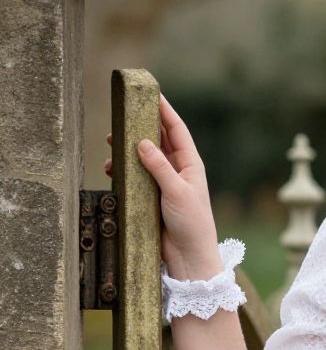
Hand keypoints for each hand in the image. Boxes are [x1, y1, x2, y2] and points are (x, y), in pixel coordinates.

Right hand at [105, 93, 219, 274]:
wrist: (188, 256)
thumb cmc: (191, 223)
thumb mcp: (177, 191)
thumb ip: (160, 167)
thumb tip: (143, 142)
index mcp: (190, 165)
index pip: (176, 130)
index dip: (165, 111)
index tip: (152, 93)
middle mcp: (178, 171)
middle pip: (158, 141)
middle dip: (140, 127)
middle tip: (120, 118)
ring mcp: (165, 183)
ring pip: (144, 158)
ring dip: (128, 150)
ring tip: (110, 144)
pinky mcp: (152, 197)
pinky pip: (135, 177)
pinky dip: (123, 171)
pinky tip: (111, 170)